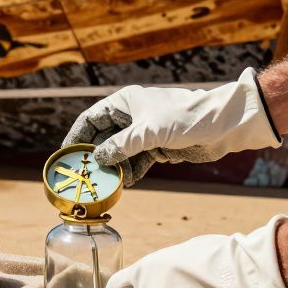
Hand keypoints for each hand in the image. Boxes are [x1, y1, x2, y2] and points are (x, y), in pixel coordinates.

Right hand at [62, 67, 280, 184]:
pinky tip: (130, 183)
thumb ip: (120, 145)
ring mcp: (144, 132)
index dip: (76, 136)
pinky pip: (137, 161)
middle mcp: (131, 116)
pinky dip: (133, 172)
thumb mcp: (147, 132)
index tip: (66, 155)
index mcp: (124, 103)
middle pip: (103, 138)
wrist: (221, 125)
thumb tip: (98, 158)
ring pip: (120, 152)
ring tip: (110, 184)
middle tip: (87, 176)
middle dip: (96, 157)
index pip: (91, 119)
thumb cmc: (184, 119)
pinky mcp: (158, 146)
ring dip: (116, 168)